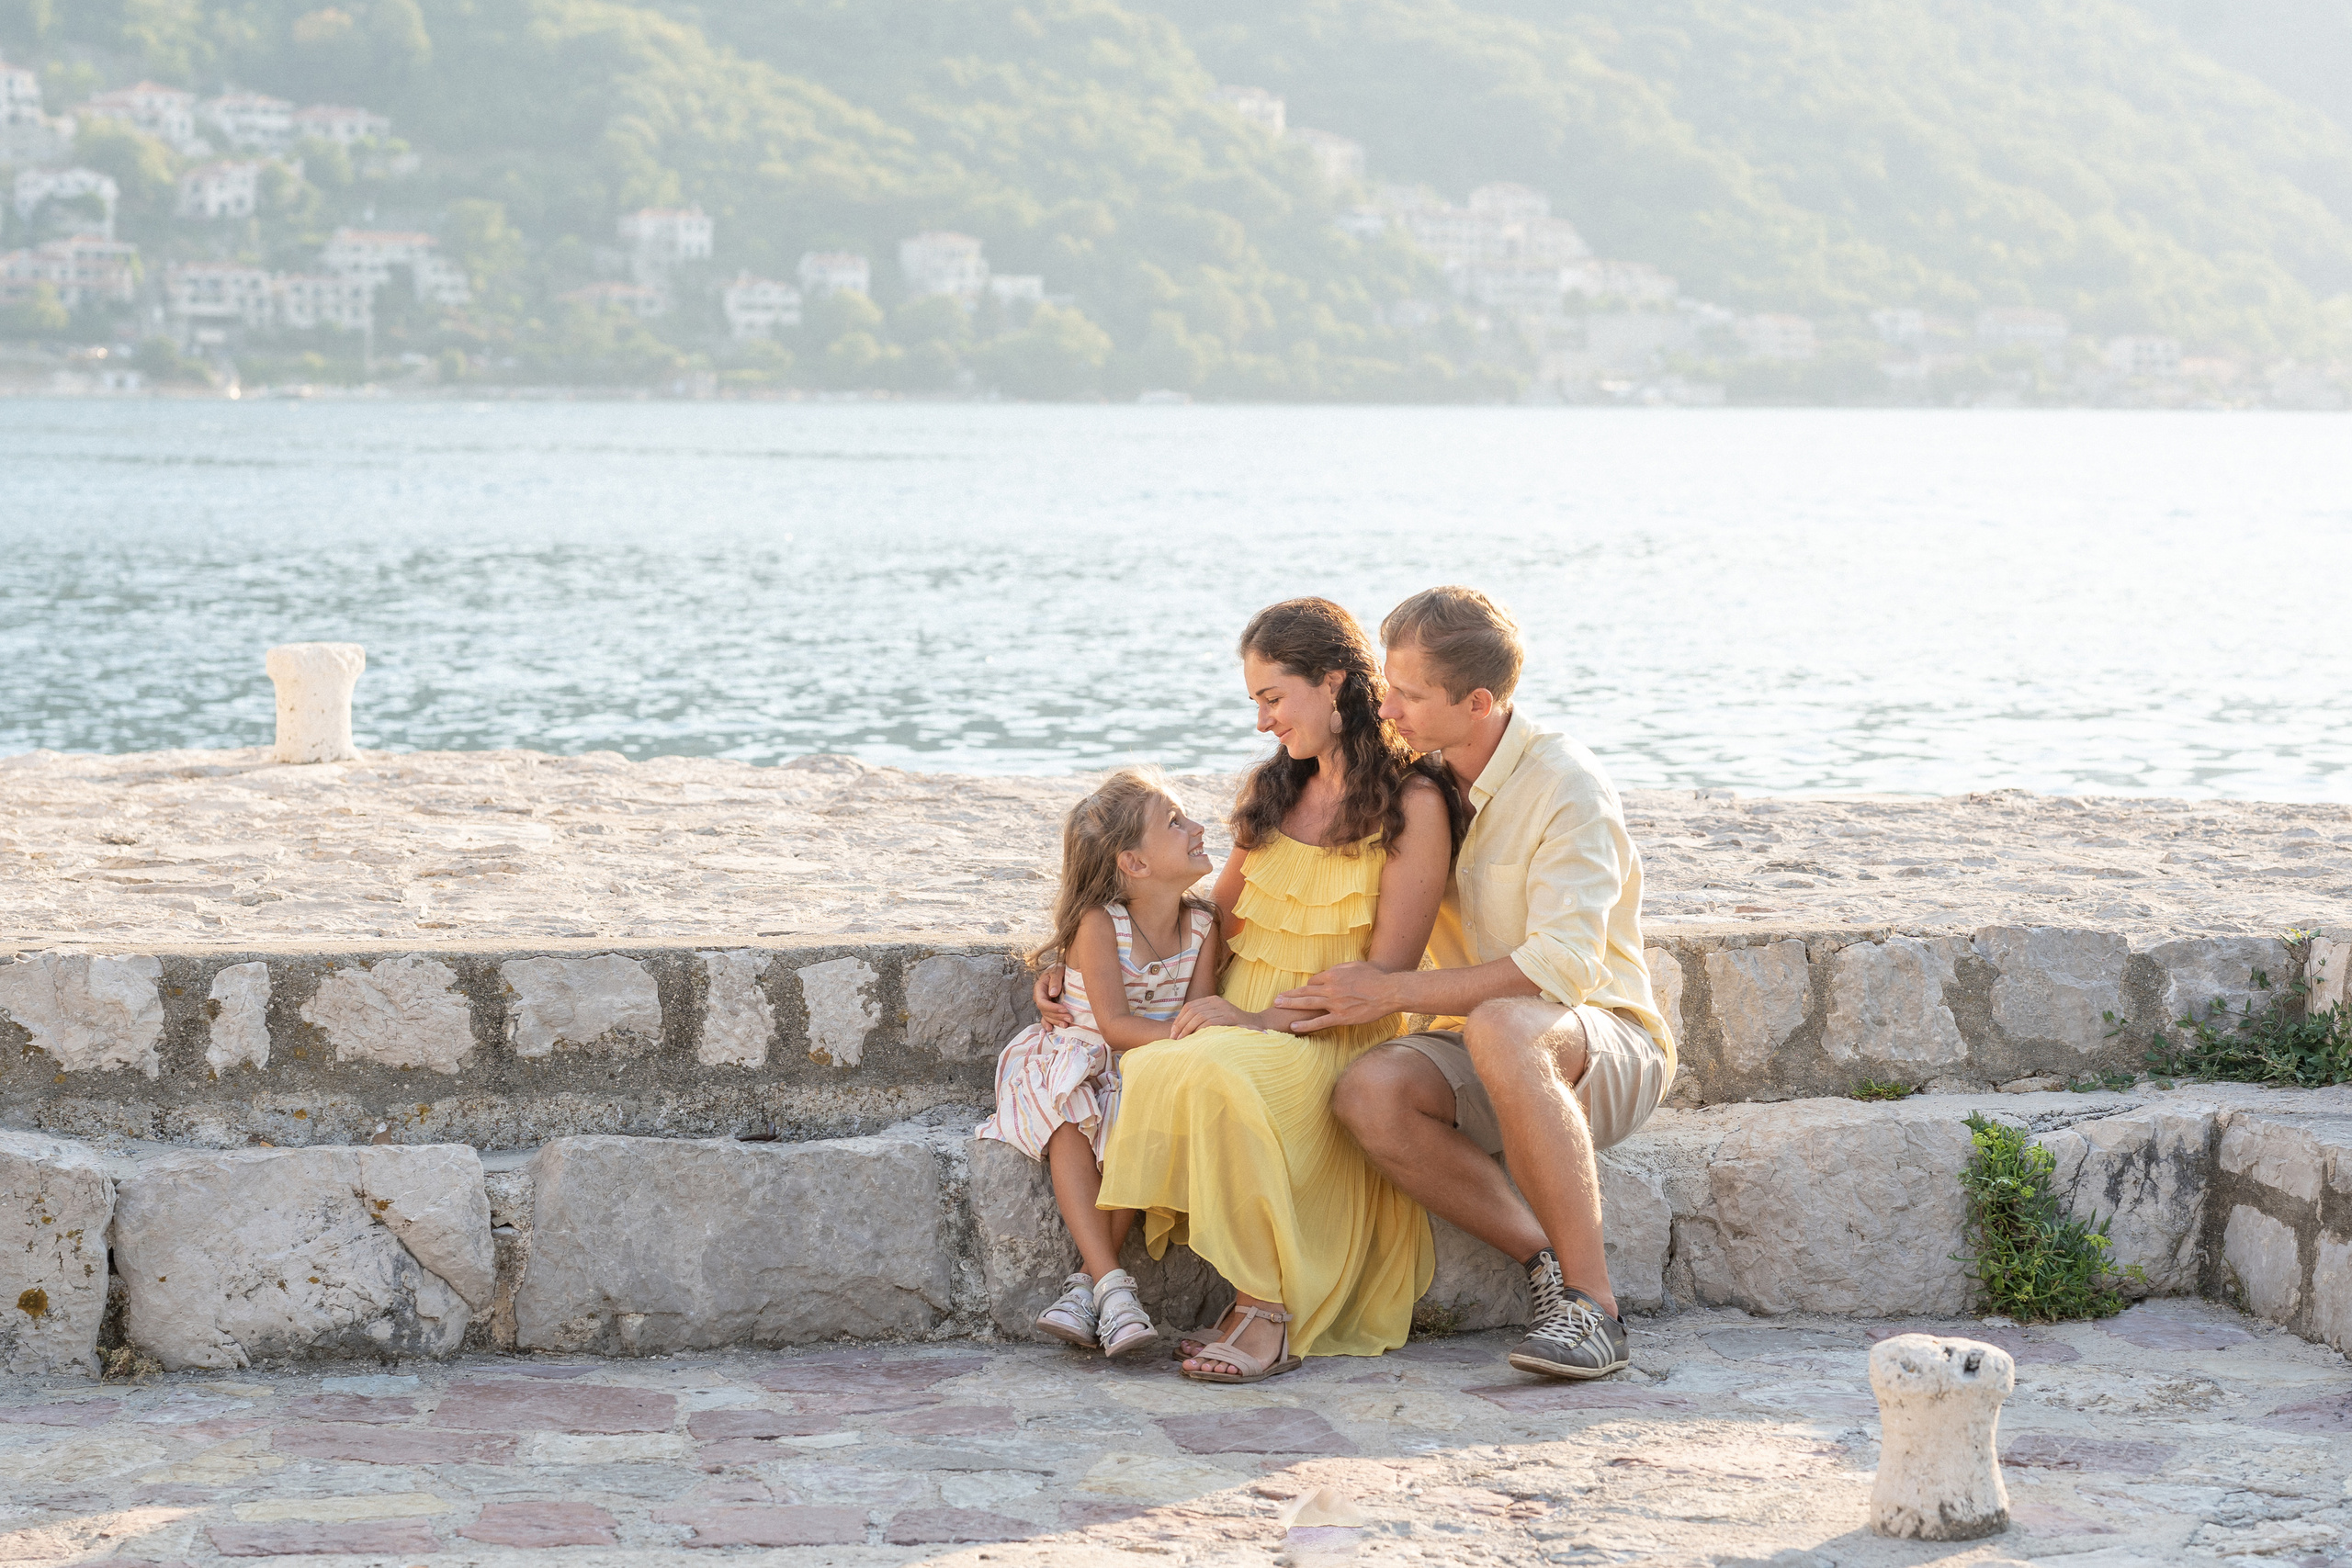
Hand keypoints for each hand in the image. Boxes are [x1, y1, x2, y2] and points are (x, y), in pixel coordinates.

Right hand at [1033, 964, 1074, 1029]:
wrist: (1061, 970)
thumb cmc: (1059, 969)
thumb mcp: (1057, 971)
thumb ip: (1055, 981)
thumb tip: (1052, 994)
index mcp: (1039, 988)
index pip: (1042, 1002)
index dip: (1053, 1008)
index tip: (1065, 1009)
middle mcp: (1040, 997)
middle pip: (1046, 1011)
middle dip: (1058, 1016)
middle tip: (1070, 1018)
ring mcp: (1044, 1004)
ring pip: (1047, 1016)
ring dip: (1056, 1021)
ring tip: (1067, 1025)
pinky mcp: (1048, 1008)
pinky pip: (1046, 1018)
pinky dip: (1048, 1024)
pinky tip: (1051, 1029)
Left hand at [1170, 996, 1256, 1037]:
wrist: (1256, 1026)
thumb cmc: (1233, 1026)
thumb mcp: (1217, 1017)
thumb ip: (1203, 1018)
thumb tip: (1182, 1028)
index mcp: (1212, 999)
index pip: (1189, 1006)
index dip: (1179, 1019)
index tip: (1173, 1032)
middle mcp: (1217, 1001)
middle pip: (1192, 1010)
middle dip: (1180, 1025)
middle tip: (1174, 1038)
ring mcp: (1224, 1008)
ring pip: (1199, 1016)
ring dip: (1187, 1029)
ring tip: (1181, 1040)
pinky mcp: (1230, 1017)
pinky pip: (1209, 1022)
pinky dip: (1199, 1031)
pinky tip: (1194, 1039)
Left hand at [1275, 961, 1400, 1032]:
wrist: (1388, 991)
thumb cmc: (1375, 976)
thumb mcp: (1356, 965)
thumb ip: (1340, 968)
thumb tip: (1332, 971)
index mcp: (1333, 975)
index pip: (1313, 981)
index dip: (1308, 987)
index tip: (1305, 992)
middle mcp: (1330, 989)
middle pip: (1305, 992)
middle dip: (1289, 995)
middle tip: (1276, 999)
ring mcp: (1334, 1004)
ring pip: (1307, 1005)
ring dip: (1291, 1006)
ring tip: (1278, 1007)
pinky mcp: (1341, 1017)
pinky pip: (1319, 1022)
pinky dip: (1305, 1025)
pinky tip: (1293, 1027)